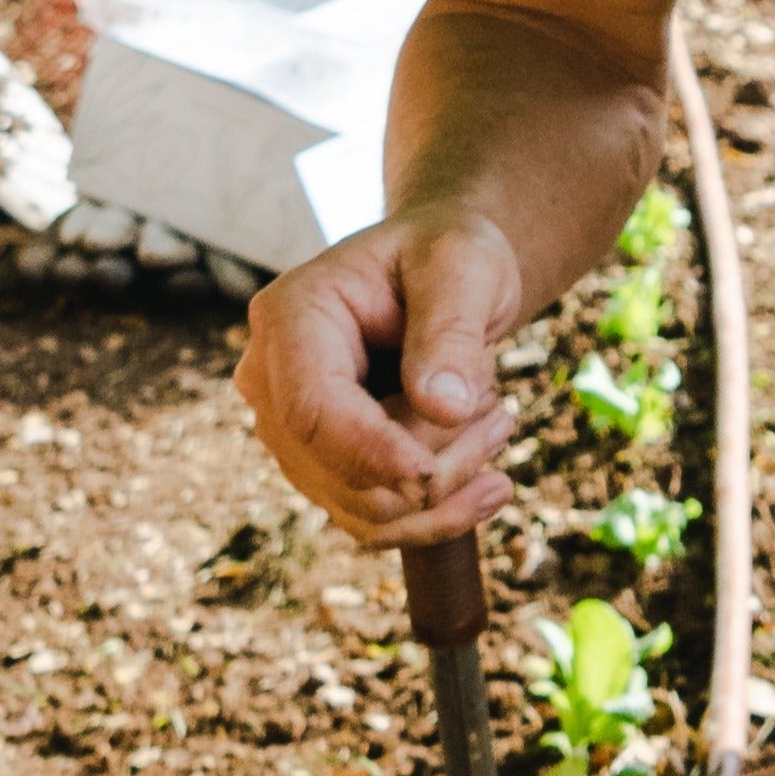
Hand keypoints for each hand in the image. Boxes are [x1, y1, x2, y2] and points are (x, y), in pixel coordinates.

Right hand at [232, 208, 522, 544]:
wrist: (440, 273)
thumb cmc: (448, 255)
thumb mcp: (464, 268)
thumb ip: (451, 331)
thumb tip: (444, 408)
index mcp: (290, 318)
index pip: (312, 411)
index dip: (372, 454)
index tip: (436, 475)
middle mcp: (270, 379)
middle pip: (337, 469)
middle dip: (431, 468)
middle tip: (503, 415)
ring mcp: (290, 430)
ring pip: (359, 506)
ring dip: (442, 491)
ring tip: (499, 425)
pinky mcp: (321, 465)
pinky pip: (372, 520)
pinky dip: (435, 515)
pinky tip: (490, 485)